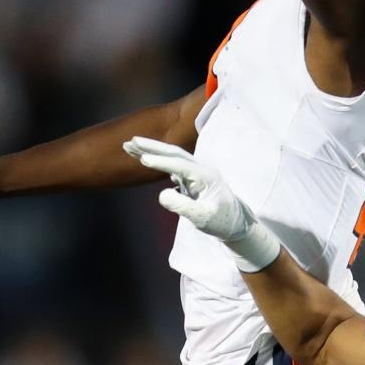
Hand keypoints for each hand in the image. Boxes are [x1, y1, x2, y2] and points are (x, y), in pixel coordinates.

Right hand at [123, 137, 279, 271]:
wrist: (236, 223)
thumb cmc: (222, 222)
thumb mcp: (203, 218)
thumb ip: (182, 206)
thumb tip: (162, 194)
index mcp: (206, 176)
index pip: (180, 165)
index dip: (161, 162)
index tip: (143, 160)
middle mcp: (201, 168)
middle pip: (173, 153)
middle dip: (150, 147)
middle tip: (129, 141)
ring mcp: (195, 171)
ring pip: (171, 156)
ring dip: (150, 150)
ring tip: (128, 146)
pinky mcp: (190, 177)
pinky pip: (171, 164)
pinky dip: (156, 160)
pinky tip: (142, 157)